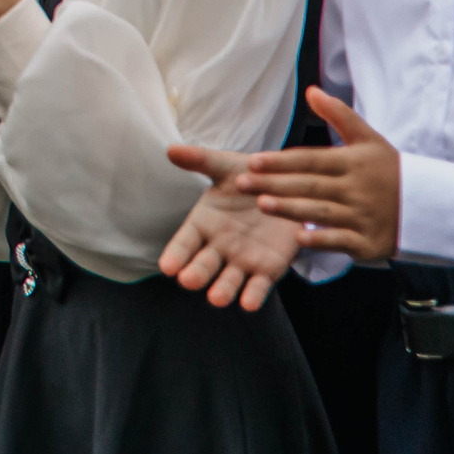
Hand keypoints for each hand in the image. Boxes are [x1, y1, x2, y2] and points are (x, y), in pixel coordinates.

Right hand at [160, 145, 308, 310]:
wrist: (287, 189)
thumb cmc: (249, 178)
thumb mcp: (226, 167)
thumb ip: (201, 160)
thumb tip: (171, 149)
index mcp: (203, 223)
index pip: (185, 241)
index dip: (176, 254)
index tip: (166, 267)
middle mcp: (219, 246)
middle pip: (203, 264)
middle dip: (196, 273)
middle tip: (188, 281)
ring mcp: (242, 260)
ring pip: (229, 280)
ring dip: (222, 290)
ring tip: (216, 298)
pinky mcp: (267, 269)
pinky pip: (259, 285)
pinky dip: (253, 295)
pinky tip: (248, 303)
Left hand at [230, 89, 402, 260]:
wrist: (432, 206)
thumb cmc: (391, 170)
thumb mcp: (369, 139)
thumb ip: (339, 115)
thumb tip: (311, 90)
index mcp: (353, 162)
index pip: (310, 160)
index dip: (281, 161)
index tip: (252, 162)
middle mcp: (355, 189)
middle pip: (309, 185)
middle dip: (274, 184)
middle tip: (242, 184)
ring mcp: (362, 216)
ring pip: (320, 212)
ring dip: (290, 209)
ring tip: (261, 205)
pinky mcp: (368, 242)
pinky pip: (341, 241)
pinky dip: (322, 239)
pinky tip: (298, 238)